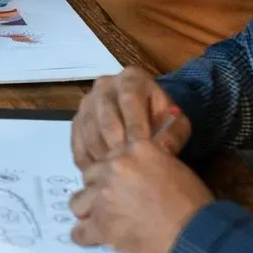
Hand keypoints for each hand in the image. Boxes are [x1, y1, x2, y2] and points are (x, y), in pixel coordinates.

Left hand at [68, 140, 212, 252]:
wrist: (195, 234)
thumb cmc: (191, 205)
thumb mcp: (174, 167)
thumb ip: (147, 162)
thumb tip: (136, 167)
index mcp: (134, 149)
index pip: (108, 156)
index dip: (111, 172)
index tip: (115, 182)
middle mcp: (115, 168)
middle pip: (89, 177)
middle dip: (98, 191)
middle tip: (112, 204)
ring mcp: (105, 196)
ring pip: (78, 202)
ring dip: (89, 212)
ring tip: (102, 221)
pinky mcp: (102, 224)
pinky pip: (80, 231)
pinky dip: (86, 237)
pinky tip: (94, 238)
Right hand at [71, 68, 189, 168]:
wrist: (144, 119)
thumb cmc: (161, 119)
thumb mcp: (176, 123)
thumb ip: (172, 134)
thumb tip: (160, 148)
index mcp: (131, 79)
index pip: (129, 99)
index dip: (135, 125)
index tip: (143, 147)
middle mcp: (104, 85)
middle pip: (106, 117)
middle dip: (118, 145)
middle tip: (129, 166)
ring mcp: (86, 103)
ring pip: (90, 133)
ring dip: (103, 156)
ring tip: (118, 173)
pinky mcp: (76, 122)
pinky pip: (78, 144)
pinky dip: (89, 161)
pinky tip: (103, 173)